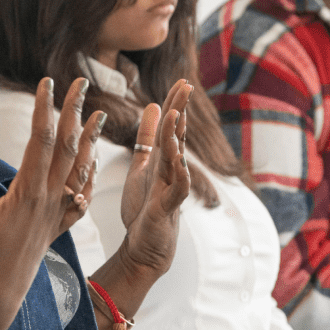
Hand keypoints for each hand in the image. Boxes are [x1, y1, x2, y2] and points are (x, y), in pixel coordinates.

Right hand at [0, 78, 100, 313]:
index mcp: (28, 192)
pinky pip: (80, 199)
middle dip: (74, 113)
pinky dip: (88, 179)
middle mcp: (49, 200)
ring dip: (90, 140)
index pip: (41, 139)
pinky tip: (92, 170)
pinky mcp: (56, 229)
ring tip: (100, 116)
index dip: (45, 108)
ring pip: (80, 170)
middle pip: (68, 148)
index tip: (48, 81)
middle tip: (83, 84)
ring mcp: (56, 215)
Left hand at [102, 81, 191, 306]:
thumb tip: (156, 106)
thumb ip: (149, 138)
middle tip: (186, 86)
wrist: (143, 247)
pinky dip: (180, 176)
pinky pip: (177, 190)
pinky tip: (180, 162)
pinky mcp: (166, 209)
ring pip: (176, 159)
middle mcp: (170, 171)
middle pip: (177, 136)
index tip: (182, 81)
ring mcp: (170, 189)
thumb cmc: (143, 207)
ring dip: (177, 137)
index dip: (175, 104)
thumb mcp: (143, 166)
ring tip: (176, 114)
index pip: (171, 128)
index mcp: (162, 160)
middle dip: (180, 111)